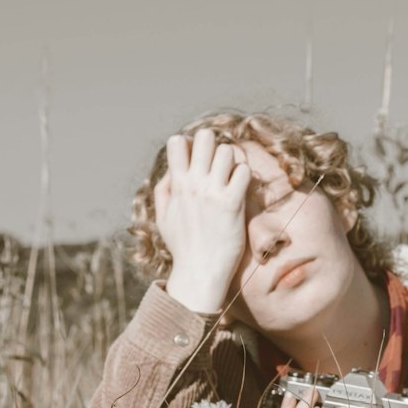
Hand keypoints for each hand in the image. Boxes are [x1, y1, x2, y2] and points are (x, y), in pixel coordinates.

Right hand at [155, 129, 250, 313]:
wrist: (200, 271)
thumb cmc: (183, 245)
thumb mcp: (163, 217)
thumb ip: (164, 190)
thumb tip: (172, 170)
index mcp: (176, 185)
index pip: (177, 142)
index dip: (189, 145)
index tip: (196, 160)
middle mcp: (194, 184)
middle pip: (205, 137)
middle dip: (212, 145)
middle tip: (216, 164)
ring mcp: (213, 192)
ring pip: (227, 151)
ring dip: (231, 161)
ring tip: (230, 178)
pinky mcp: (232, 203)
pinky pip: (243, 171)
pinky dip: (244, 176)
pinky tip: (240, 189)